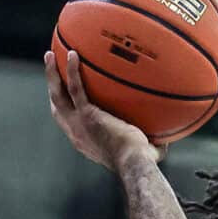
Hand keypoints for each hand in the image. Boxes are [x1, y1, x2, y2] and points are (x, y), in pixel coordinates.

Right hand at [44, 50, 158, 174]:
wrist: (134, 164)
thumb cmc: (141, 163)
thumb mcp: (142, 152)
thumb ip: (150, 143)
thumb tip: (166, 138)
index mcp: (84, 141)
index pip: (68, 122)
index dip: (63, 108)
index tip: (64, 95)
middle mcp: (76, 133)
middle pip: (57, 106)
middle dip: (53, 87)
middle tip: (51, 69)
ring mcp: (78, 123)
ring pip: (57, 94)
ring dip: (52, 74)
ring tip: (50, 55)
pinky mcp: (87, 115)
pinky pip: (75, 87)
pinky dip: (71, 70)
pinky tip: (73, 54)